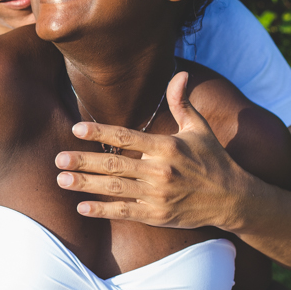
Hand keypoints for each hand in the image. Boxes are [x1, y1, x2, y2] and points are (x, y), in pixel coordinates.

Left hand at [54, 71, 247, 230]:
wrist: (233, 200)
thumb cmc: (213, 160)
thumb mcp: (199, 128)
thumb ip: (182, 103)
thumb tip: (179, 74)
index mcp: (166, 147)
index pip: (126, 137)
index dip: (100, 133)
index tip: (76, 130)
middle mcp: (160, 171)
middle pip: (114, 165)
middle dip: (83, 162)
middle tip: (58, 159)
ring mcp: (157, 195)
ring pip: (114, 188)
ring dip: (85, 185)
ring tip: (61, 180)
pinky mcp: (157, 215)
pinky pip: (124, 212)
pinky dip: (102, 210)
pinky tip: (81, 207)